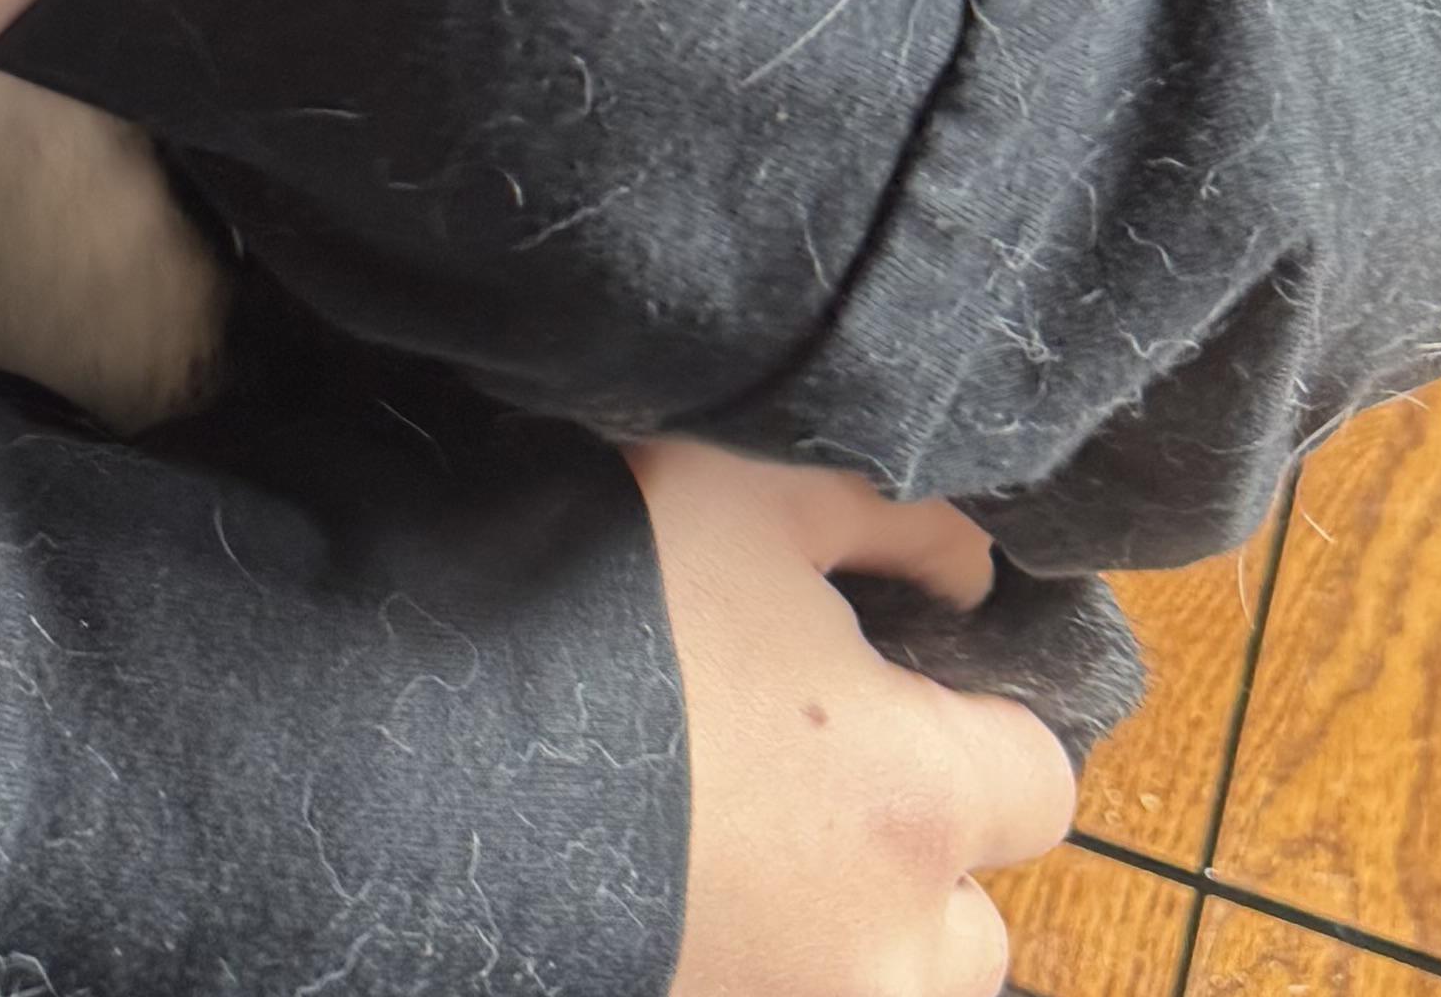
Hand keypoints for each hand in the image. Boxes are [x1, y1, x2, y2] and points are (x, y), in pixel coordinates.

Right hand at [631, 441, 1077, 996]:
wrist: (400, 723)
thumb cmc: (599, 594)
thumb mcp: (740, 492)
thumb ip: (884, 516)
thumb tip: (968, 568)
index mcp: (917, 801)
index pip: (1040, 776)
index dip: (973, 710)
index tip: (890, 664)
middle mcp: (882, 946)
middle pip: (973, 923)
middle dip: (922, 853)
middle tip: (814, 759)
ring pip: (880, 978)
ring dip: (845, 922)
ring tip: (743, 830)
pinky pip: (771, 980)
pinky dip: (750, 941)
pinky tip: (674, 864)